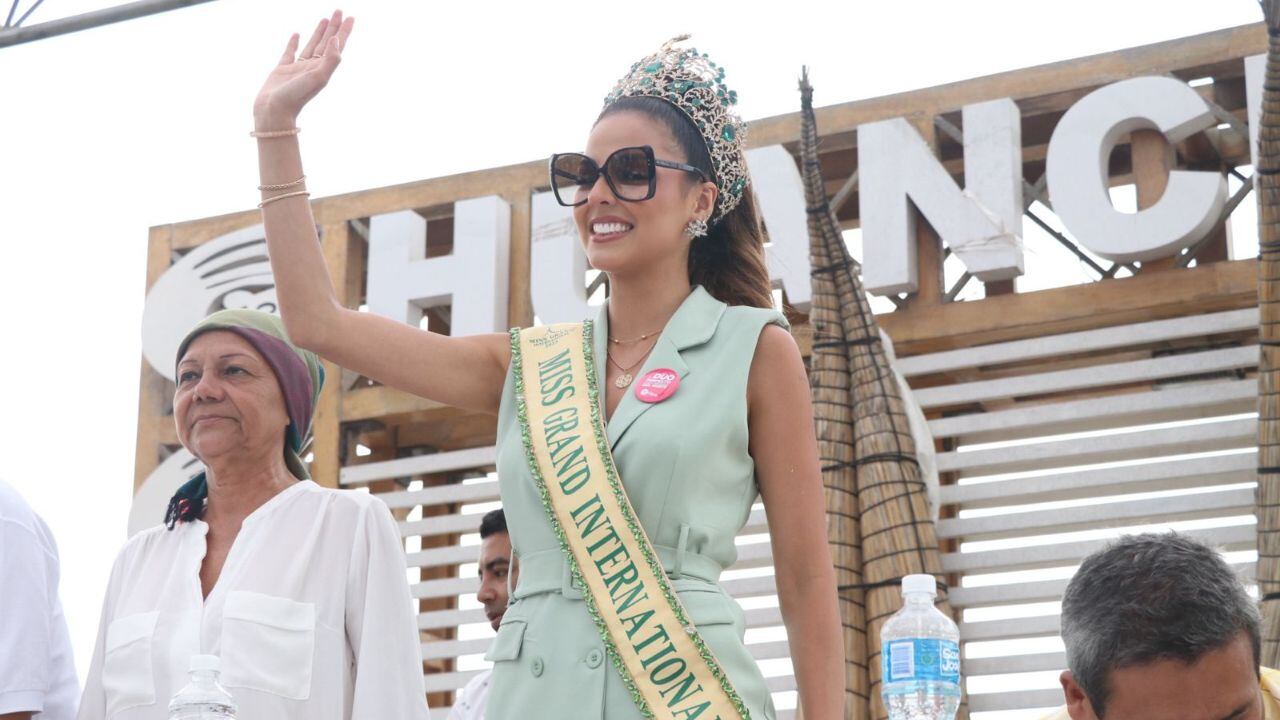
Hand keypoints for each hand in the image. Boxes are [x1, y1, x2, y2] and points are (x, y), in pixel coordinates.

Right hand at [253, 10, 354, 127]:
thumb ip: (330, 60)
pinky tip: (297, 34)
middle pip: (326, 42)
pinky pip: (290, 52)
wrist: (274, 112)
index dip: (344, 32)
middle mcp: (313, 67)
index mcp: (323, 69)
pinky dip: (294, 43)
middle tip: (339, 11)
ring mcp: (298, 68)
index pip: (336, 46)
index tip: (349, 17)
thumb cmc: (296, 97)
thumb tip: (336, 40)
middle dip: (334, 27)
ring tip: (325, 19)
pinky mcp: (282, 70)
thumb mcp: (318, 78)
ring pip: (311, 45)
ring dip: (319, 32)